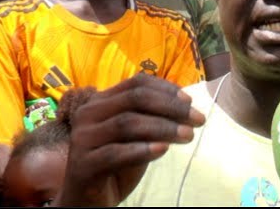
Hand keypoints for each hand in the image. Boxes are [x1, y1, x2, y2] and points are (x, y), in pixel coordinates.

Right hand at [56, 73, 204, 206]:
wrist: (86, 198)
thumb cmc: (114, 165)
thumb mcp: (135, 137)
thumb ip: (150, 120)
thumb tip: (186, 106)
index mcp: (99, 102)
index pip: (135, 83)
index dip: (165, 89)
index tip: (190, 101)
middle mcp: (87, 114)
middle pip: (133, 99)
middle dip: (170, 107)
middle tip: (197, 119)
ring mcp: (83, 139)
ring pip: (126, 123)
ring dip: (162, 127)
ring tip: (187, 135)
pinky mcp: (83, 165)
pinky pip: (115, 154)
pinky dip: (141, 150)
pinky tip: (162, 150)